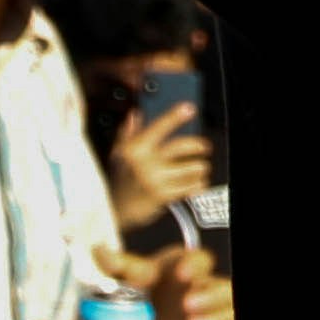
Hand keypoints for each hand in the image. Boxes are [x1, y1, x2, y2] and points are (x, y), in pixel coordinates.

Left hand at [102, 244, 235, 319]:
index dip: (195, 266)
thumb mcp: (127, 278)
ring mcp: (210, 314)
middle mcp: (204, 288)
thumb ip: (119, 266)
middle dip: (211, 296)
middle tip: (187, 305)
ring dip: (217, 319)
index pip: (202, 259)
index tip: (181, 274)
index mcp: (186, 267)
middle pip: (225, 287)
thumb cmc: (138, 293)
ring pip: (230, 312)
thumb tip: (101, 252)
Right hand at [108, 100, 211, 236]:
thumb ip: (127, 133)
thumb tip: (134, 114)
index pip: (159, 127)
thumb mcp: (118, 154)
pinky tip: (195, 184)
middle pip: (182, 146)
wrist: (114, 211)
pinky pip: (192, 186)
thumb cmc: (118, 181)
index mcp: (135, 148)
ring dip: (200, 168)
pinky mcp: (164, 196)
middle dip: (200, 145)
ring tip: (199, 169)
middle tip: (205, 147)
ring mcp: (155, 179)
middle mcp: (146, 162)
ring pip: (192, 167)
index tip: (189, 108)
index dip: (175, 116)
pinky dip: (198, 185)